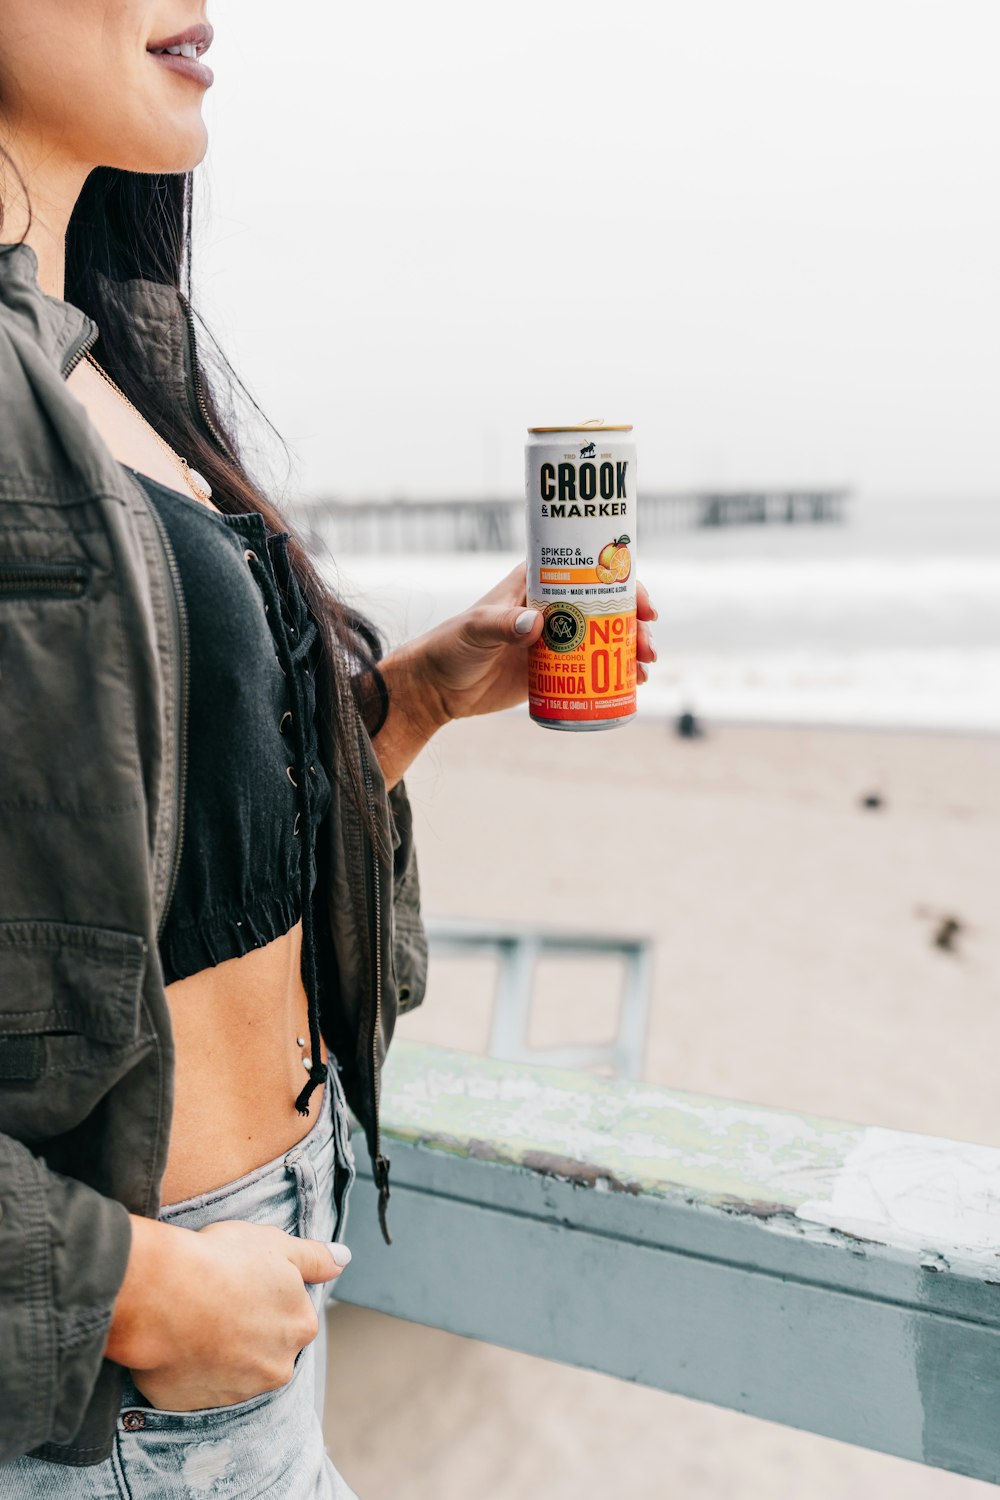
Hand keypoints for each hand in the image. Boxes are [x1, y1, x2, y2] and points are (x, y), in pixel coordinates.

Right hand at [106, 1214, 349, 1410]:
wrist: (162, 1293)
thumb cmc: (221, 1261)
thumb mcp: (276, 1244)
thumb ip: (315, 1257)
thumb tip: (344, 1259)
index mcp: (301, 1326)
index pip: (292, 1313)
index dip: (265, 1294)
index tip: (241, 1282)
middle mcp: (277, 1367)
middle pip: (267, 1345)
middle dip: (248, 1328)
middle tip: (218, 1300)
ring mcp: (238, 1390)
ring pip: (236, 1369)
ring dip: (222, 1351)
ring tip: (194, 1318)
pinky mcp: (199, 1406)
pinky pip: (200, 1386)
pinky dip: (192, 1369)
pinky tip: (179, 1341)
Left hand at [389, 560, 658, 727]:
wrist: (437, 687)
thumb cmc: (451, 646)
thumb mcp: (475, 630)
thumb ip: (501, 624)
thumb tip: (537, 624)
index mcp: (537, 584)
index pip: (589, 571)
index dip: (623, 582)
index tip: (642, 603)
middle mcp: (553, 608)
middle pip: (607, 607)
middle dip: (635, 623)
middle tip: (648, 645)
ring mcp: (557, 639)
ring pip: (606, 638)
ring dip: (631, 649)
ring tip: (645, 669)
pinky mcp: (555, 670)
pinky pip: (593, 668)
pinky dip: (615, 674)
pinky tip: (633, 685)